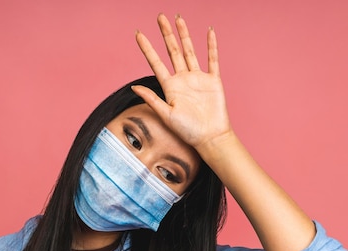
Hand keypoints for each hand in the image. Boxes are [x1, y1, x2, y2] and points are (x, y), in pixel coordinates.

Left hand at [133, 14, 233, 149]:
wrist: (210, 138)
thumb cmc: (187, 131)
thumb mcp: (166, 115)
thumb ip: (152, 99)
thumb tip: (134, 86)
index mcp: (170, 87)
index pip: (156, 62)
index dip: (147, 48)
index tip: (138, 34)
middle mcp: (183, 79)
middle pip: (173, 51)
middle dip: (166, 34)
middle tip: (159, 17)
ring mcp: (198, 79)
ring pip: (190, 51)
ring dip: (184, 34)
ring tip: (178, 19)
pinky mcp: (213, 81)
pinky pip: (212, 59)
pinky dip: (211, 46)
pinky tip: (209, 32)